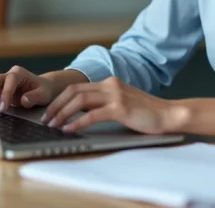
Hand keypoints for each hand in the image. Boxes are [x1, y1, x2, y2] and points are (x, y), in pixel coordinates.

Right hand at [0, 65, 55, 111]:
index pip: (10, 80)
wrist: (44, 88)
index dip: (5, 93)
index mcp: (20, 73)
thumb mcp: (44, 95)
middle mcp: (10, 75)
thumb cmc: (44, 90)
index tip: (3, 108)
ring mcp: (4, 81)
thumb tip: (23, 100)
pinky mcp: (1, 89)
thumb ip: (35, 97)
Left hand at [41, 77, 182, 134]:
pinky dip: (77, 123)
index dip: (60, 99)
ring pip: (79, 100)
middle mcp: (110, 85)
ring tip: (53, 125)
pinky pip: (92, 115)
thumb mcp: (123, 104)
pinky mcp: (120, 108)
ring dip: (62, 113)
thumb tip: (81, 114)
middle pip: (74, 91)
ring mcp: (115, 95)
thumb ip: (105, 104)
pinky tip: (69, 130)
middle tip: (46, 119)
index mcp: (110, 83)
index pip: (77, 87)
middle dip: (56, 105)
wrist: (168, 115)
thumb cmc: (147, 114)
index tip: (50, 112)